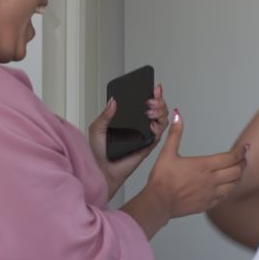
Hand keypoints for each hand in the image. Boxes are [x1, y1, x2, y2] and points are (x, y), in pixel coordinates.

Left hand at [88, 84, 169, 198]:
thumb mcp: (97, 128)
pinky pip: (159, 136)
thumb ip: (105, 115)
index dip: (153, 96)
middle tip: (151, 101)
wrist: (100, 171)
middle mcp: (138, 127)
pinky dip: (159, 128)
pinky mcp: (147, 147)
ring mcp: (144, 136)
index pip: (144, 105)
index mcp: (127, 121)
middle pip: (158, 110)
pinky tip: (153, 124)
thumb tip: (113, 100)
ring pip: (162, 121)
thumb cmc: (96, 154)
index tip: (155, 88)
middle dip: (159, 101)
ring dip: (161, 112)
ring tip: (151, 111)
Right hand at [144, 109, 246, 217]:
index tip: (245, 147)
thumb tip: (177, 116)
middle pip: (237, 171)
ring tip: (238, 171)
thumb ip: (175, 133)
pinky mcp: (207, 204)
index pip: (231, 157)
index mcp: (204, 165)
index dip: (241, 151)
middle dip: (243, 163)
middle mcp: (211, 180)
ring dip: (238, 177)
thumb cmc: (162, 180)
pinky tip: (227, 187)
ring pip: (234, 185)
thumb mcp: (167, 153)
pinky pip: (224, 197)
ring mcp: (210, 193)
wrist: (159, 202)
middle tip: (243, 159)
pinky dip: (229, 190)